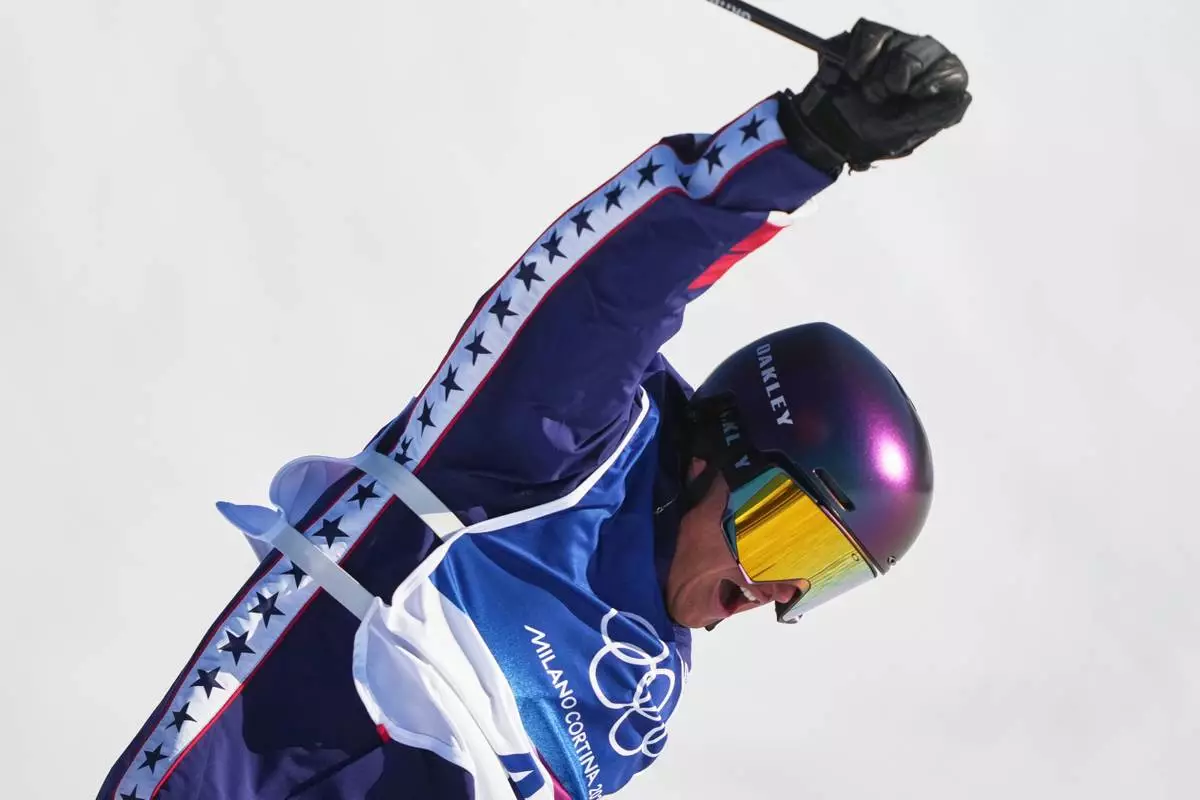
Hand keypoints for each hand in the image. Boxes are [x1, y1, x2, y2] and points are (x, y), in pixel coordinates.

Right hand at [781, 19, 970, 174]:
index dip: (932, 81)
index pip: (951, 70)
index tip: (911, 96)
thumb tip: (964, 97)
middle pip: (925, 51)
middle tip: (882, 98)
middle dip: (898, 79)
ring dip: (876, 76)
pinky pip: (871, 33)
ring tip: (867, 92)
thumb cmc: (871, 135)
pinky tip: (854, 75)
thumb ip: (936, 117)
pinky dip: (860, 58)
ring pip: (899, 43)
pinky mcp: (869, 37)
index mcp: (938, 84)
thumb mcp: (905, 135)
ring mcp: (896, 45)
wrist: (829, 132)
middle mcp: (923, 59)